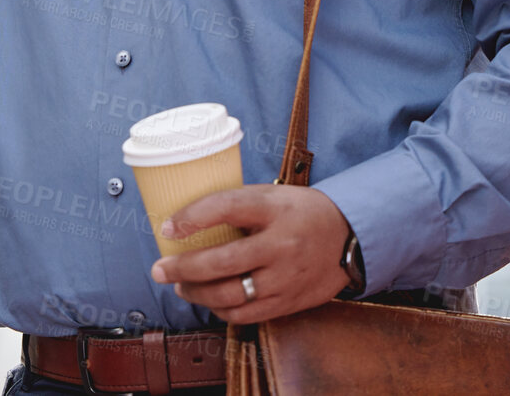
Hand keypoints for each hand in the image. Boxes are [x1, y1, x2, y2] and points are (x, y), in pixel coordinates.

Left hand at [149, 184, 353, 323]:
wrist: (350, 236)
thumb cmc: (302, 211)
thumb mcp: (273, 195)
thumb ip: (238, 205)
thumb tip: (189, 218)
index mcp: (274, 208)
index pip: (225, 207)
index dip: (191, 217)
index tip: (167, 227)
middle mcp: (281, 244)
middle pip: (221, 262)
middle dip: (182, 268)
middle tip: (159, 269)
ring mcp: (286, 277)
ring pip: (229, 296)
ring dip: (196, 293)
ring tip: (180, 286)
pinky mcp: (289, 302)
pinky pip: (246, 315)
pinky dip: (221, 310)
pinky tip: (210, 301)